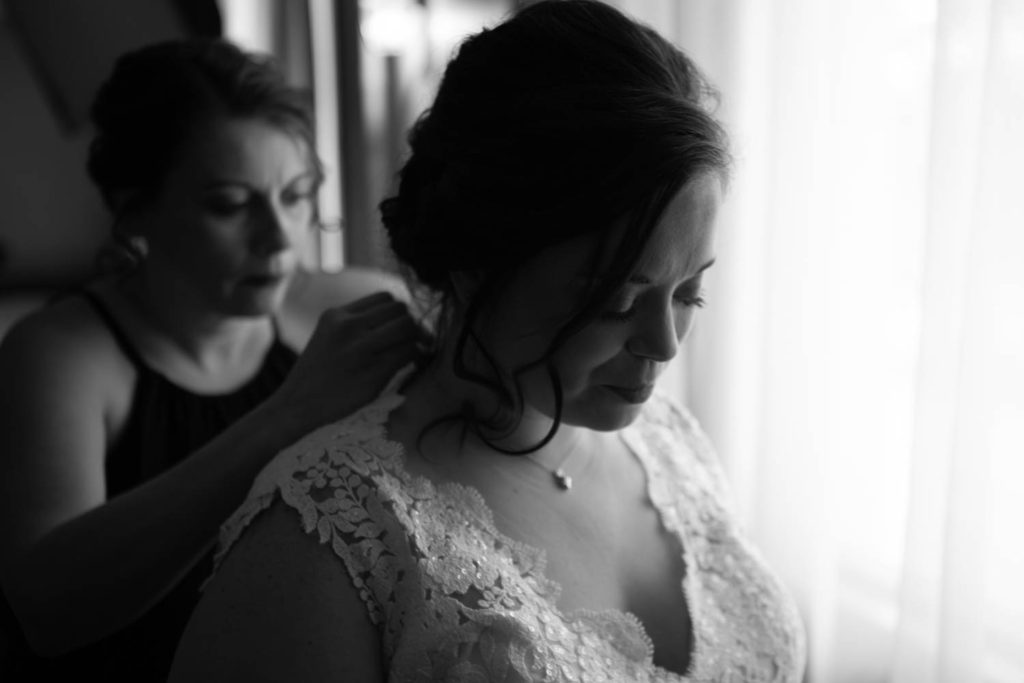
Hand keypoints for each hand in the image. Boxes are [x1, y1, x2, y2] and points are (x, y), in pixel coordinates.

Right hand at [268, 292, 428, 434]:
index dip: (396, 312)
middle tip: (410, 340)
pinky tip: (409, 365)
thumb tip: (397, 316)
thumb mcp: (328, 336)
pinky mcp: (374, 370)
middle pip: (400, 309)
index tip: (397, 327)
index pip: (384, 298)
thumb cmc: (317, 375)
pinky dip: (415, 356)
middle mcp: (348, 326)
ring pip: (408, 327)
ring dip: (416, 338)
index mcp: (336, 315)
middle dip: (409, 323)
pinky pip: (409, 352)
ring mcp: (361, 348)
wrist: (297, 405)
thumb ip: (355, 323)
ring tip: (410, 351)